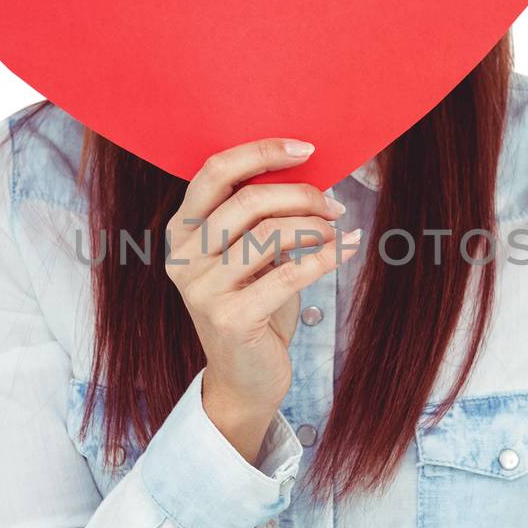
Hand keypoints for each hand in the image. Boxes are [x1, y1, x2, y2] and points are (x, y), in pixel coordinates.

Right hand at [165, 138, 362, 462]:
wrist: (245, 378)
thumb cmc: (254, 306)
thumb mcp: (249, 255)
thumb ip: (260, 216)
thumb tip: (313, 173)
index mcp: (182, 232)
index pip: (214, 172)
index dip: (261, 152)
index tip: (307, 149)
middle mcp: (183, 258)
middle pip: (246, 201)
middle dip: (300, 195)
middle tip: (333, 204)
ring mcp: (202, 290)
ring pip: (268, 234)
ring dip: (314, 227)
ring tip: (336, 230)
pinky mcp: (230, 319)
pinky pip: (288, 274)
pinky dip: (325, 257)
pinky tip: (345, 249)